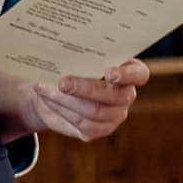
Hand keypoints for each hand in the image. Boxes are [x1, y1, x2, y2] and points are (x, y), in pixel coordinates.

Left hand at [5, 58, 148, 141]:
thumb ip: (78, 54)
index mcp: (128, 72)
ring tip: (43, 89)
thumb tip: (65, 52)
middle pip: (112, 96)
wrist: (54, 88)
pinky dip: (61, 110)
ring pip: (93, 112)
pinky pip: (82, 125)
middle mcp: (126, 95)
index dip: (126, 75)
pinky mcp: (99, 130)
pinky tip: (46, 100)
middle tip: (62, 82)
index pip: (139, 74)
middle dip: (84, 88)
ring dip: (65, 100)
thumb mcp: (75, 55)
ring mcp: (115, 115)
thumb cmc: (70, 64)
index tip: (109, 73)